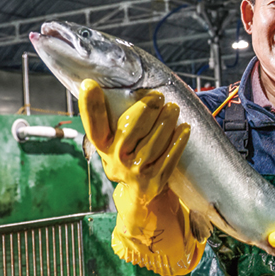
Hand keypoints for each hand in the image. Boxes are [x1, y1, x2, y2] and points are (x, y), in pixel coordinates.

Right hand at [79, 80, 188, 201]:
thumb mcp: (114, 140)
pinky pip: (169, 157)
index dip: (90, 105)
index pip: (93, 124)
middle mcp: (116, 158)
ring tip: (174, 107)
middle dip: (147, 109)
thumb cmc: (127, 153)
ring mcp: (136, 171)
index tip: (89, 85)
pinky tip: (184, 128)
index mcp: (103, 145)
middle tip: (158, 95)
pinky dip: (178, 141)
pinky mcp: (155, 180)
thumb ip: (114, 119)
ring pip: (154, 142)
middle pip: (132, 128)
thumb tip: (126, 82)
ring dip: (166, 121)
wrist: (137, 193)